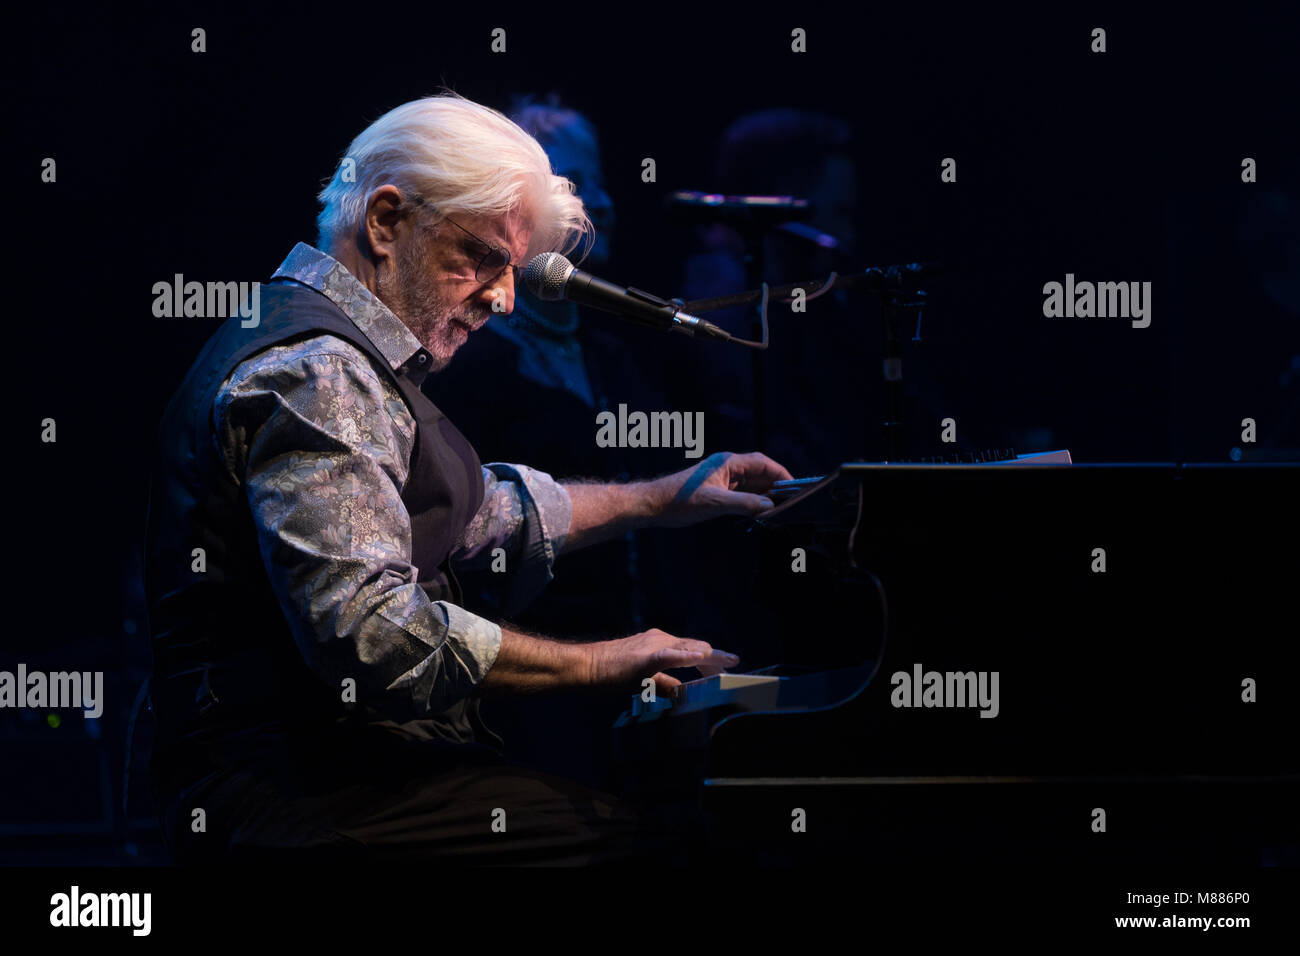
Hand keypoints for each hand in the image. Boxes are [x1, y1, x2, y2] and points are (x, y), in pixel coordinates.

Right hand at [585, 628, 739, 699]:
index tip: (724, 669)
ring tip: (730, 664)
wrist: (585, 665)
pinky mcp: (648, 656)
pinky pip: (674, 656)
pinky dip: (691, 658)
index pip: (691, 649)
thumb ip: (663, 683)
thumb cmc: (608, 673)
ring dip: (713, 658)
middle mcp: (660, 639)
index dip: (710, 660)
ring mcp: (654, 645)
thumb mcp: (642, 680)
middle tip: (732, 669)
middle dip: (716, 660)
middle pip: (696, 647)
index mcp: (658, 643)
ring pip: (691, 648)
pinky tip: (705, 659)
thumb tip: (681, 692)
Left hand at [649, 451, 793, 527]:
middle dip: (776, 485)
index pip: (763, 464)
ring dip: (765, 495)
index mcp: (727, 462)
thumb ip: (745, 503)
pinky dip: (753, 501)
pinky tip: (759, 512)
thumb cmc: (679, 499)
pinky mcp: (717, 490)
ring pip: (752, 484)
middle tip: (792, 500)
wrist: (654, 505)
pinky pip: (742, 493)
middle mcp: (727, 467)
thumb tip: (769, 506)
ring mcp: (722, 479)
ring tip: (779, 508)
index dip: (781, 474)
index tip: (796, 486)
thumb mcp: (716, 503)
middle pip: (760, 473)